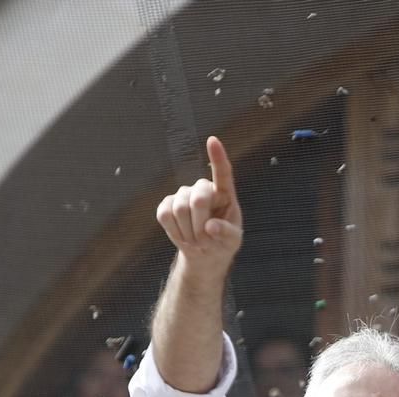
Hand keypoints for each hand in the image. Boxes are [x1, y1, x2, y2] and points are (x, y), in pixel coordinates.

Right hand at [155, 136, 242, 273]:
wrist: (204, 253)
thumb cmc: (222, 242)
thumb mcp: (233, 241)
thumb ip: (227, 233)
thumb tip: (211, 226)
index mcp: (224, 194)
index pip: (222, 173)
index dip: (217, 157)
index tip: (213, 140)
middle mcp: (203, 189)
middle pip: (197, 199)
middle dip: (200, 225)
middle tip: (205, 241)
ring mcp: (183, 194)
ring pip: (179, 209)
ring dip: (188, 232)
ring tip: (196, 240)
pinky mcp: (167, 204)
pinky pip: (165, 215)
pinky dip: (174, 231)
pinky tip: (183, 235)